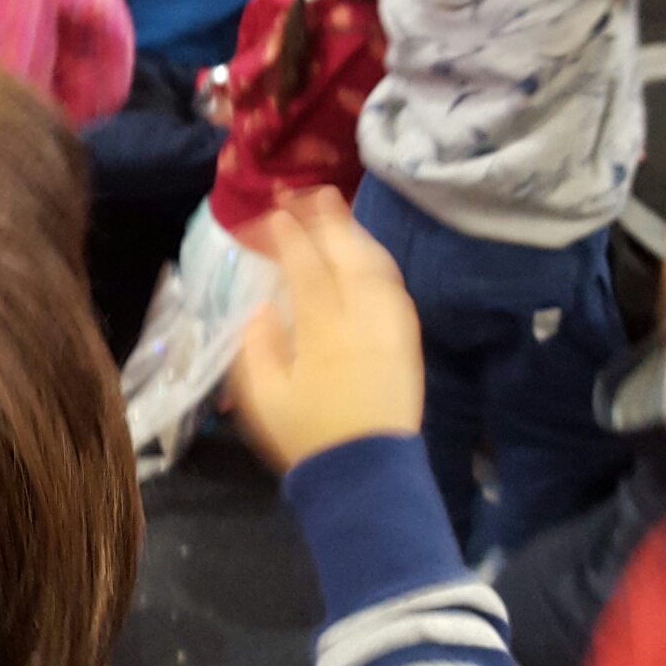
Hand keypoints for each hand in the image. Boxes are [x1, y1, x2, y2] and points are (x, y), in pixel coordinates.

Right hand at [231, 192, 423, 472]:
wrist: (367, 471)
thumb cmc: (308, 436)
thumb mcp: (263, 398)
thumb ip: (257, 346)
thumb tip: (261, 308)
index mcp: (322, 333)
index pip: (306, 268)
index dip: (289, 236)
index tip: (273, 216)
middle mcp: (362, 320)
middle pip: (347, 255)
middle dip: (327, 220)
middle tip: (307, 194)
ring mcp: (391, 328)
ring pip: (375, 266)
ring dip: (354, 235)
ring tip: (334, 215)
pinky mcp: (408, 340)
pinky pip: (394, 287)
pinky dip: (376, 262)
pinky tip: (364, 255)